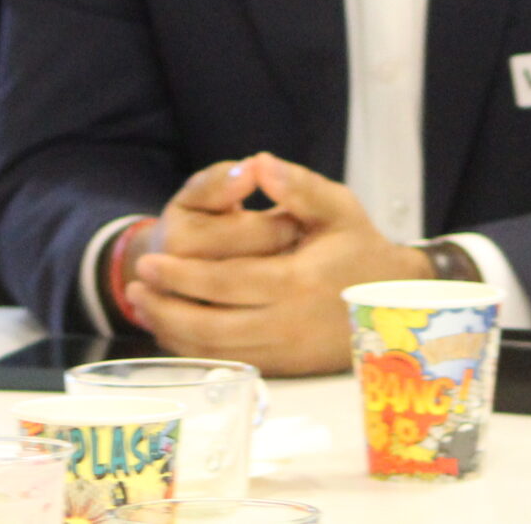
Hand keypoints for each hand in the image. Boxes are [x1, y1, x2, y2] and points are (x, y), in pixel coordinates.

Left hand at [128, 152, 430, 376]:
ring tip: (144, 307)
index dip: (184, 276)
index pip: (227, 283)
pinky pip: (231, 364)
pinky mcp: (285, 367)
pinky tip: (174, 331)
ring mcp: (286, 352)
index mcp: (298, 281)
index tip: (149, 261)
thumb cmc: (359, 246)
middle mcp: (288, 323)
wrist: (393, 301)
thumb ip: (299, 186)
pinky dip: (196, 352)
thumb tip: (258, 164)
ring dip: (174, 332)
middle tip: (136, 286)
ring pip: (217, 351)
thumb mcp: (338, 207)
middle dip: (168, 306)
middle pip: (213, 325)